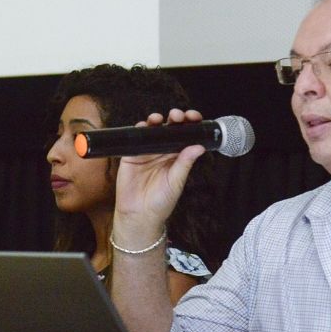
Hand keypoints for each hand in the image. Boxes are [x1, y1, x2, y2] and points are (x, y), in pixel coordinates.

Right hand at [112, 108, 206, 241]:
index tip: (194, 118)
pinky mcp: (131, 155)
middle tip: (178, 116)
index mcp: (176, 157)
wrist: (140, 215)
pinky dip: (139, 129)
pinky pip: (135, 138)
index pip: (185, 136)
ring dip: (156, 121)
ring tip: (159, 119)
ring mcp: (147, 152)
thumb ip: (185, 163)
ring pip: (152, 130)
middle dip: (174, 119)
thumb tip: (199, 147)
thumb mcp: (176, 181)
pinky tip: (144, 126)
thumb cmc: (161, 202)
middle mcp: (162, 152)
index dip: (189, 125)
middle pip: (169, 129)